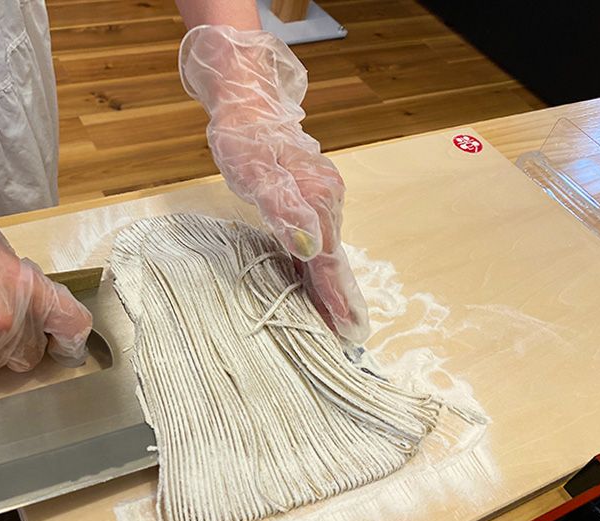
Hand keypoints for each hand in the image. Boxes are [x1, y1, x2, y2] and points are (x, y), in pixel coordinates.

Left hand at [179, 25, 368, 341]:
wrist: (249, 104)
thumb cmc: (246, 139)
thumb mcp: (256, 174)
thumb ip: (282, 210)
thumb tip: (309, 249)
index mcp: (317, 199)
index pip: (327, 259)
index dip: (335, 295)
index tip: (346, 329)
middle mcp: (327, 202)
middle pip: (334, 260)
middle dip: (342, 299)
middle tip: (353, 337)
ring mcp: (322, 200)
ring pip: (328, 253)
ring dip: (333, 287)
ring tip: (339, 321)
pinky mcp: (311, 199)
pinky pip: (319, 242)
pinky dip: (320, 268)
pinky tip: (316, 285)